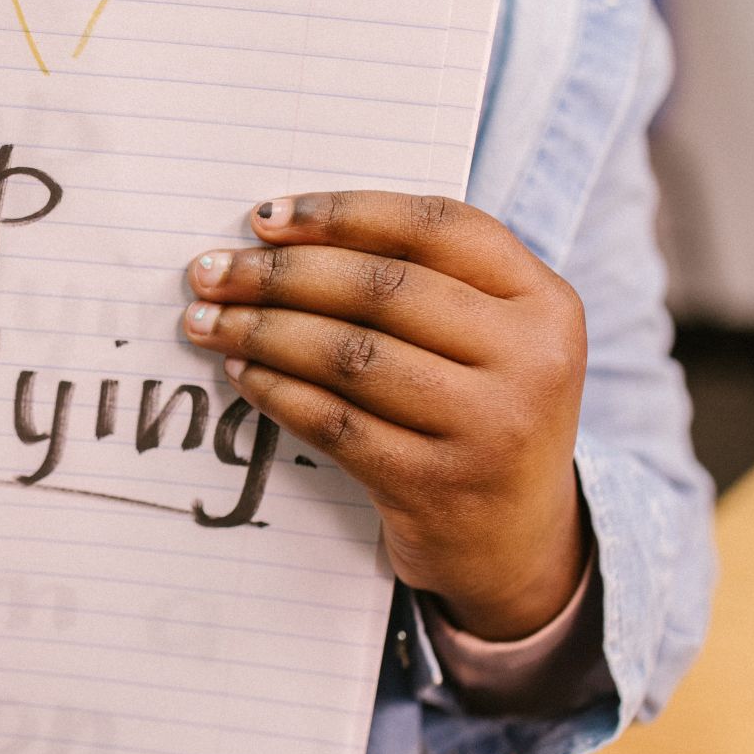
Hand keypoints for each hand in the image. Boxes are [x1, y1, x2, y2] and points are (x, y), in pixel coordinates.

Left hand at [182, 191, 587, 640]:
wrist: (517, 540)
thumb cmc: (482, 411)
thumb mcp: (492, 338)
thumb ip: (425, 280)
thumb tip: (281, 237)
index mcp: (545, 301)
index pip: (437, 227)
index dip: (343, 213)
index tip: (264, 217)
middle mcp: (529, 360)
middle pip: (382, 289)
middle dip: (280, 274)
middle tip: (211, 271)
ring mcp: (486, 428)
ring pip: (350, 355)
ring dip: (263, 331)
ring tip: (208, 320)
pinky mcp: (434, 486)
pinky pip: (334, 423)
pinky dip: (276, 391)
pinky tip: (241, 373)